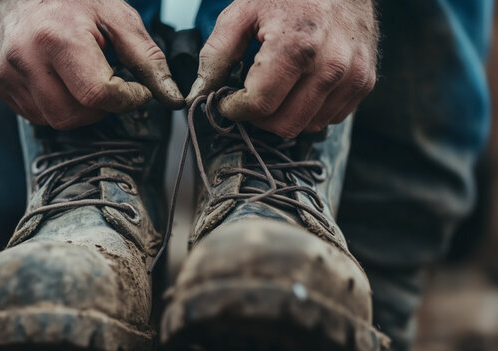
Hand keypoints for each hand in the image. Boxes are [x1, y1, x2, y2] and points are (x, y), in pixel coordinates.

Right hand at [0, 0, 183, 129]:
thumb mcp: (116, 15)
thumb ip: (146, 57)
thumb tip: (171, 98)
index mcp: (56, 37)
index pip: (98, 95)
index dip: (127, 98)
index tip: (137, 89)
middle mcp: (23, 57)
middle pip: (74, 115)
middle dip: (102, 108)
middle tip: (111, 84)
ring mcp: (4, 71)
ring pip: (54, 120)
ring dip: (79, 108)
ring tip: (83, 76)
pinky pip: (34, 114)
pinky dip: (55, 104)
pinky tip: (60, 78)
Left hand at [188, 0, 378, 137]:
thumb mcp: (243, 12)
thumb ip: (216, 54)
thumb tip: (198, 93)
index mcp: (296, 45)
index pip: (259, 105)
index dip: (235, 108)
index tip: (227, 100)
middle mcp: (330, 65)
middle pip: (284, 125)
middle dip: (258, 118)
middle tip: (248, 99)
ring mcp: (352, 76)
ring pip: (308, 126)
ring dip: (285, 116)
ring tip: (275, 89)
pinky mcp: (365, 82)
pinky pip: (330, 118)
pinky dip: (310, 110)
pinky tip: (300, 86)